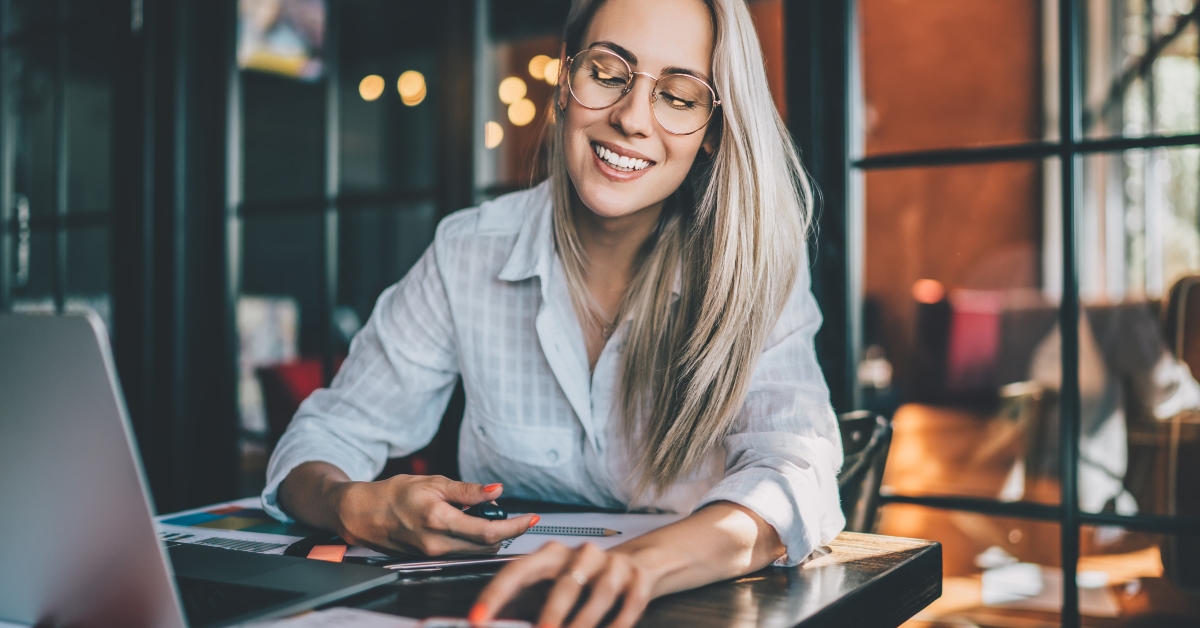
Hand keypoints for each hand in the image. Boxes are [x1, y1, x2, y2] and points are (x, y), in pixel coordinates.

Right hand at [328, 474, 538, 555]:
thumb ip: (468, 491)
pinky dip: (475, 541)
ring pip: (476, 551)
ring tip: (492, 519)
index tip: (532, 519)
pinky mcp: (430, 559)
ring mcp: (432, 555)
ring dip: (492, 538)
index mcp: (438, 520)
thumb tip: (496, 490)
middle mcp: (436, 544)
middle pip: (487, 546)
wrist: (362, 514)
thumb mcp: (433, 483)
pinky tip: (473, 527)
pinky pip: (462, 553)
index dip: (515, 527)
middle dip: (508, 533)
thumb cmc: (393, 494)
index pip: (488, 531)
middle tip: (517, 517)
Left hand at [469, 542, 657, 627]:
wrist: (636, 565)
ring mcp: (613, 565)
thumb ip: (522, 606)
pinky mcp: (637, 579)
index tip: (477, 620)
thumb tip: (487, 624)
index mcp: (551, 554)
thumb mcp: (549, 588)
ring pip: (599, 594)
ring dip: (584, 623)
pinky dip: (617, 626)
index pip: (518, 570)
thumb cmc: (581, 582)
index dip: (496, 595)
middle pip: (565, 583)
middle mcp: (582, 554)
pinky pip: (628, 605)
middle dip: (551, 613)